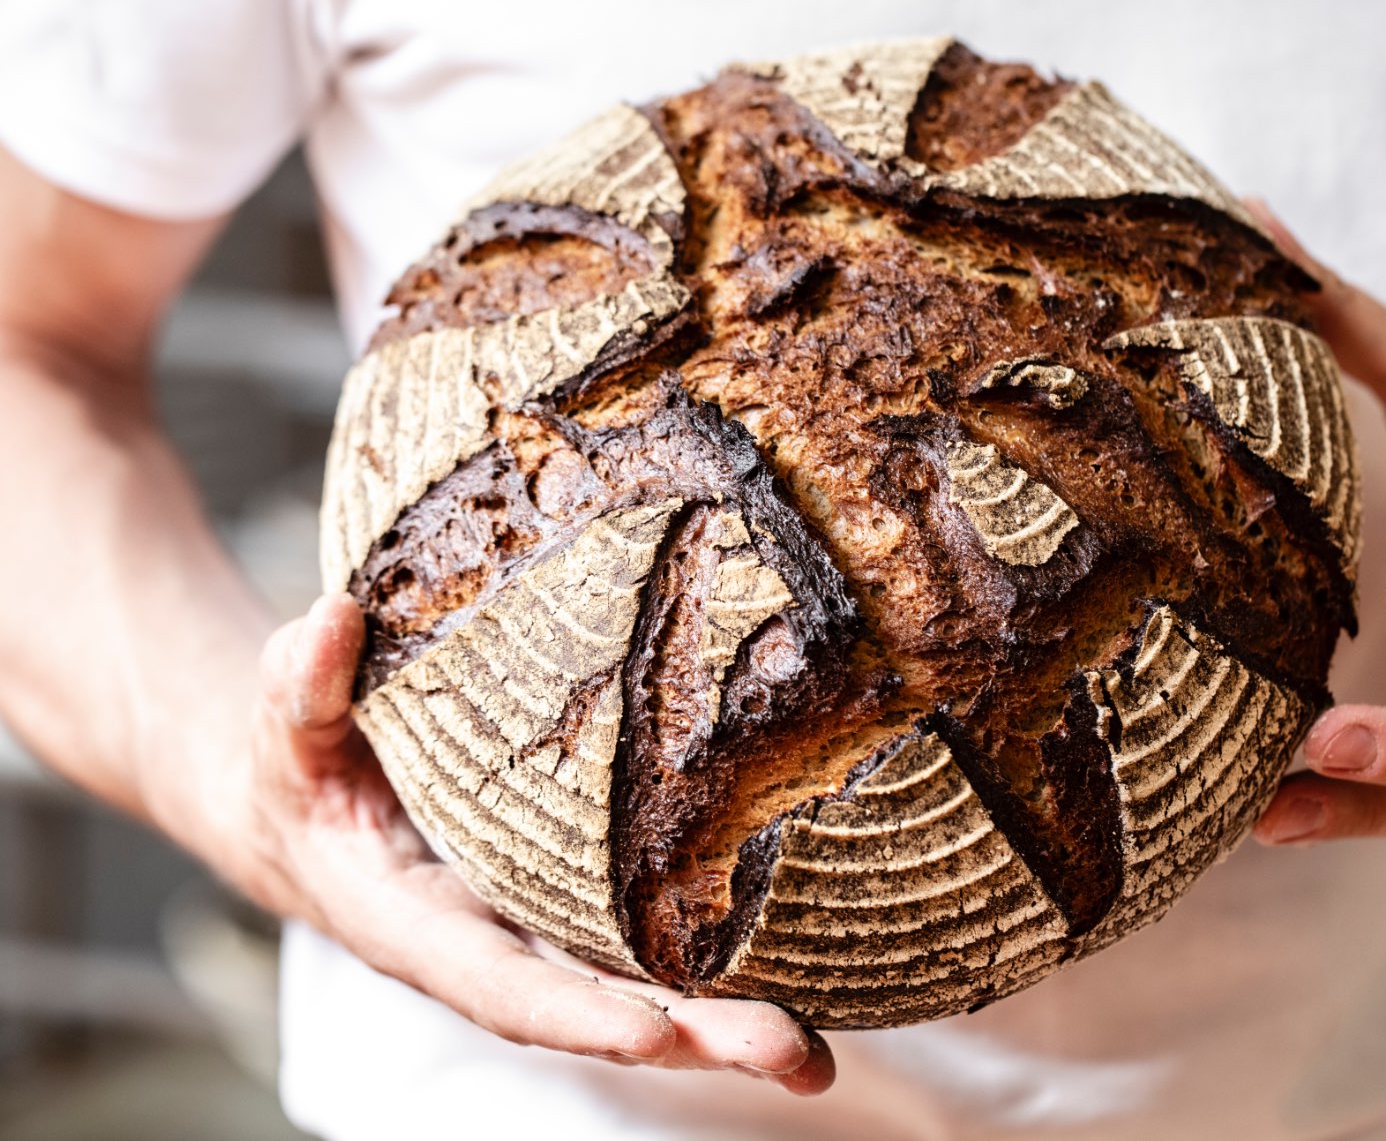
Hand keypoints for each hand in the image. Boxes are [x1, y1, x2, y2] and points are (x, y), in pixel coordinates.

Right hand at [239, 593, 834, 1092]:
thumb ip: (299, 683)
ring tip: (817, 1054)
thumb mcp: (282, 719)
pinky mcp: (572, 910)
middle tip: (792, 1051)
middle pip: (596, 1008)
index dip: (574, 1012)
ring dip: (726, 1027)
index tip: (653, 1034)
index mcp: (415, 923)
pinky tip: (802, 982)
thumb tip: (330, 618)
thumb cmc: (293, 762)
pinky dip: (718, 976)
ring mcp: (537, 935)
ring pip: (637, 994)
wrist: (302, 801)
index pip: (500, 982)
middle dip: (693, 1037)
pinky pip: (647, 951)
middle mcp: (489, 947)